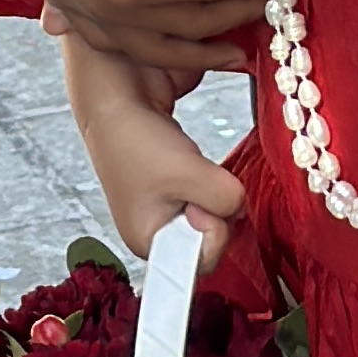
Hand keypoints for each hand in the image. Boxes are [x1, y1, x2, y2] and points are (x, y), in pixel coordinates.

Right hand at [0, 0, 260, 70]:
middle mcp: (108, 8)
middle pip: (185, 26)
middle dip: (231, 17)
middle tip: (266, 8)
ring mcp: (82, 10)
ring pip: (150, 48)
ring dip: (194, 52)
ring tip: (231, 54)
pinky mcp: (65, 1)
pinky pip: (113, 41)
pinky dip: (146, 48)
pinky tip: (162, 47)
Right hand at [63, 41, 247, 268]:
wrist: (116, 94)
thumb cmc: (134, 138)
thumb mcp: (186, 173)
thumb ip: (224, 198)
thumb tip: (241, 205)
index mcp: (149, 242)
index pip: (202, 262)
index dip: (211, 231)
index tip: (198, 204)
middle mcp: (159, 230)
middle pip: (214, 237)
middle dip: (218, 208)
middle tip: (196, 178)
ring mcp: (169, 206)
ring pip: (216, 212)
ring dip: (214, 187)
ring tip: (191, 166)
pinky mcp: (179, 183)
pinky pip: (211, 190)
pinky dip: (212, 175)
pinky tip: (192, 160)